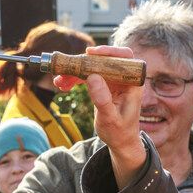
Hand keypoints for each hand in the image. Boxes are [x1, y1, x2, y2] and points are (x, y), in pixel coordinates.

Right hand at [54, 45, 145, 187]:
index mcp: (132, 83)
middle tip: (65, 69)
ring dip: (74, 72)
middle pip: (103, 61)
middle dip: (82, 64)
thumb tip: (92, 77)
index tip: (91, 53)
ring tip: (59, 81)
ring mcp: (113, 80)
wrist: (120, 141)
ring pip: (92, 67)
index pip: (125, 58)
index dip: (109, 51)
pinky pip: (87, 76)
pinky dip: (75, 79)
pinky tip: (63, 84)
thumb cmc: (120, 132)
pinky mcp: (103, 85)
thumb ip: (102, 99)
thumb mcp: (110, 118)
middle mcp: (123, 78)